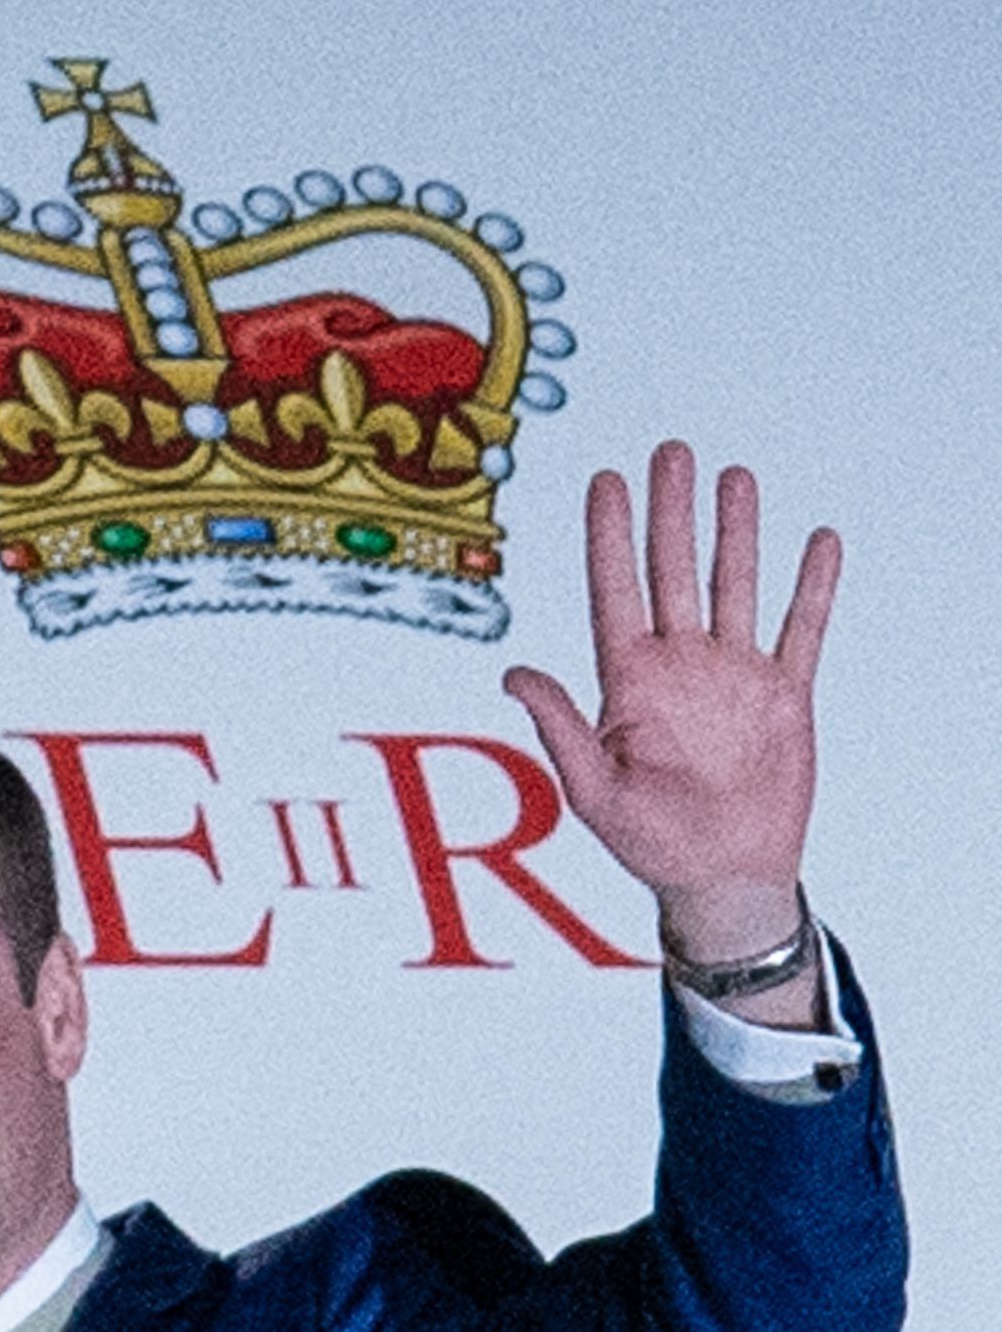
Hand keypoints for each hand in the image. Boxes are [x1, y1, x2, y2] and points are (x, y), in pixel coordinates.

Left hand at [503, 443, 838, 964]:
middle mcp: (680, 666)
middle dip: (671, 513)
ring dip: (735, 532)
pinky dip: (812, 586)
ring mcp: (733, 674)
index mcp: (630, 683)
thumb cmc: (651, 845)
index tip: (607, 479)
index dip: (609, 536)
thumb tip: (514, 673)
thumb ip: (560, 728)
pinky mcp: (783, 694)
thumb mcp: (594, 792)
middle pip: (674, 571)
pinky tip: (818, 540)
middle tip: (671, 452)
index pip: (615, 592)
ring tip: (733, 477)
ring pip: (734, 584)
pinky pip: (800, 628)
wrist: (722, 879)